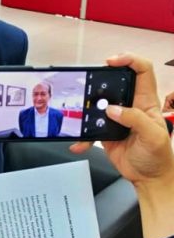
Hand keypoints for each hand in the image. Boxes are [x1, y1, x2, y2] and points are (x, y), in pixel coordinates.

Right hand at [69, 52, 173, 237]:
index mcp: (146, 101)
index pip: (141, 70)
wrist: (148, 178)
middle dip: (101, 76)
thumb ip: (135, 120)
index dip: (128, 60)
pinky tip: (79, 142)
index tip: (112, 62)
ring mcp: (116, 116)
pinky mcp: (104, 129)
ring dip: (86, 105)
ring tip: (79, 110)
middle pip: (116, 80)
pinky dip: (81, 136)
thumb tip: (113, 109)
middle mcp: (130, 105)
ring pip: (98, 101)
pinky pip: (88, 127)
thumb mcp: (153, 137)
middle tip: (89, 78)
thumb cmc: (158, 158)